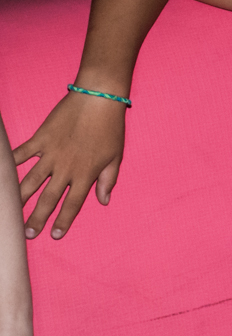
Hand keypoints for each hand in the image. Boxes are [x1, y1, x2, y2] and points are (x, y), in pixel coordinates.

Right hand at [13, 92, 125, 238]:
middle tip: (27, 234)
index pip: (73, 204)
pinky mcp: (41, 139)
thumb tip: (103, 201)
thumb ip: (108, 180)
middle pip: (48, 199)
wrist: (98, 99)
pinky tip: (2, 174)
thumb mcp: (116, 157)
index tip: (54, 235)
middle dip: (36, 218)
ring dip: (20, 198)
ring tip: (10, 212)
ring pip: (30, 181)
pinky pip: (22, 154)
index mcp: (86, 174)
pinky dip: (10, 162)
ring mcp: (51, 153)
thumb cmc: (111, 128)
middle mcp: (66, 168)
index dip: (63, 221)